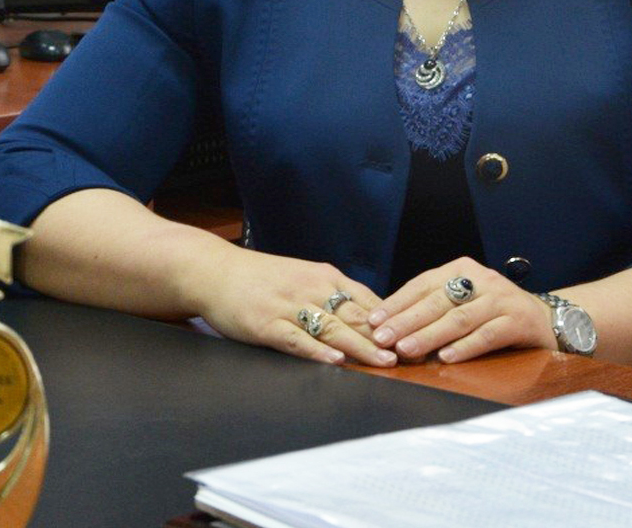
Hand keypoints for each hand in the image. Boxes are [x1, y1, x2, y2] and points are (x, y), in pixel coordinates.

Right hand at [193, 246, 398, 367]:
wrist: (216, 271)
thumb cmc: (261, 278)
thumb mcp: (302, 277)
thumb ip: (332, 295)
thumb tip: (368, 316)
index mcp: (324, 276)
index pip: (366, 300)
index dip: (392, 320)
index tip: (415, 337)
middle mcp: (311, 288)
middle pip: (355, 315)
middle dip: (385, 336)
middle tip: (411, 354)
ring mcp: (288, 306)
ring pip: (332, 327)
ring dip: (360, 346)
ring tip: (384, 361)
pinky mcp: (266, 324)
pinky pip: (296, 339)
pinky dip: (317, 351)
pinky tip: (334, 362)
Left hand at [367, 257, 555, 363]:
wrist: (544, 319)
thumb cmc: (493, 312)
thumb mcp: (464, 301)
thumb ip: (435, 308)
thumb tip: (390, 326)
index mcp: (461, 269)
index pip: (422, 284)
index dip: (397, 303)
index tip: (373, 321)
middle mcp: (480, 279)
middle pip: (437, 301)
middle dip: (406, 320)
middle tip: (382, 337)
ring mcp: (500, 299)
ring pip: (459, 318)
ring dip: (430, 335)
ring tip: (406, 349)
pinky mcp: (518, 321)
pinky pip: (487, 335)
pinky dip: (465, 346)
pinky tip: (445, 357)